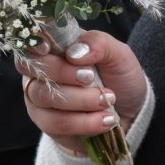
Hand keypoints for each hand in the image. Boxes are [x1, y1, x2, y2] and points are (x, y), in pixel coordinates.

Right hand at [16, 30, 147, 155]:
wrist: (131, 112)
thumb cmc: (120, 78)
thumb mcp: (119, 54)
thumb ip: (99, 44)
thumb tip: (74, 52)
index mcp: (58, 48)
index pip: (33, 41)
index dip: (35, 44)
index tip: (49, 48)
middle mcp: (43, 72)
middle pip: (37, 69)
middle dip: (66, 74)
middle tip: (93, 78)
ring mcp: (41, 98)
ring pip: (46, 97)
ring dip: (81, 100)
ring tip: (108, 100)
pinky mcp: (47, 122)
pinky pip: (54, 122)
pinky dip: (84, 121)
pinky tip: (105, 119)